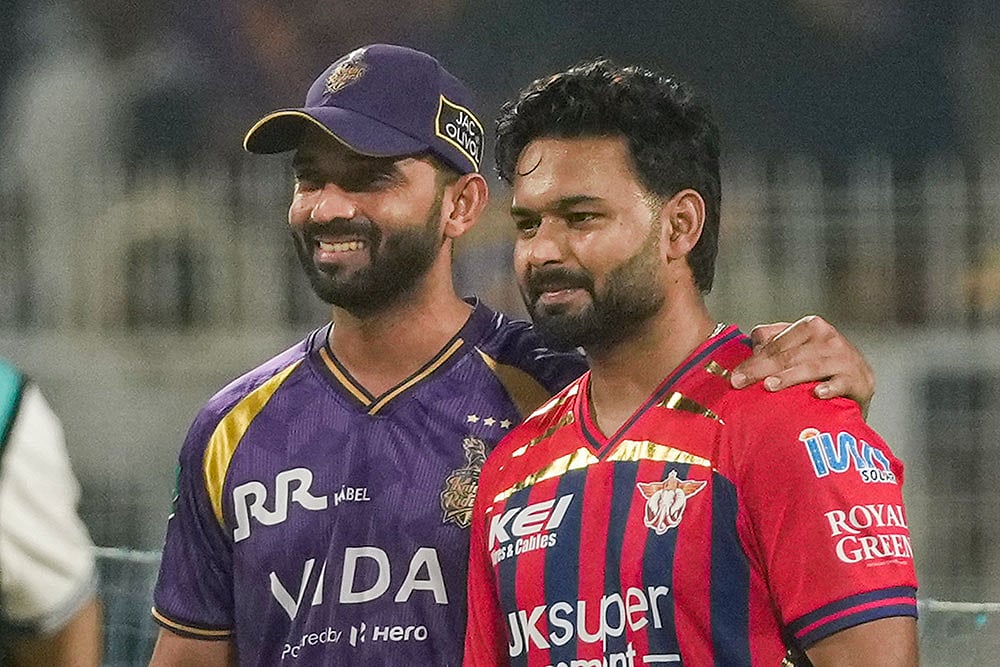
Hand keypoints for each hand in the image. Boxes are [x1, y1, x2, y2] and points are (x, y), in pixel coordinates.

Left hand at [730, 316, 874, 416]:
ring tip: (769, 386)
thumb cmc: (818, 367)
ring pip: (811, 368)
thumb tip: (749, 347)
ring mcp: (845, 359)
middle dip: (762, 370)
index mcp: (811, 326)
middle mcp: (829, 338)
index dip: (754, 360)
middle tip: (740, 383)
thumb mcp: (794, 349)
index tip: (735, 375)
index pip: (776, 344)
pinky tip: (817, 393)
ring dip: (789, 377)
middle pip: (789, 356)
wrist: (856, 385)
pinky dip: (830, 388)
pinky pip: (841, 383)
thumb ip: (771, 342)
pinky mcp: (859, 380)